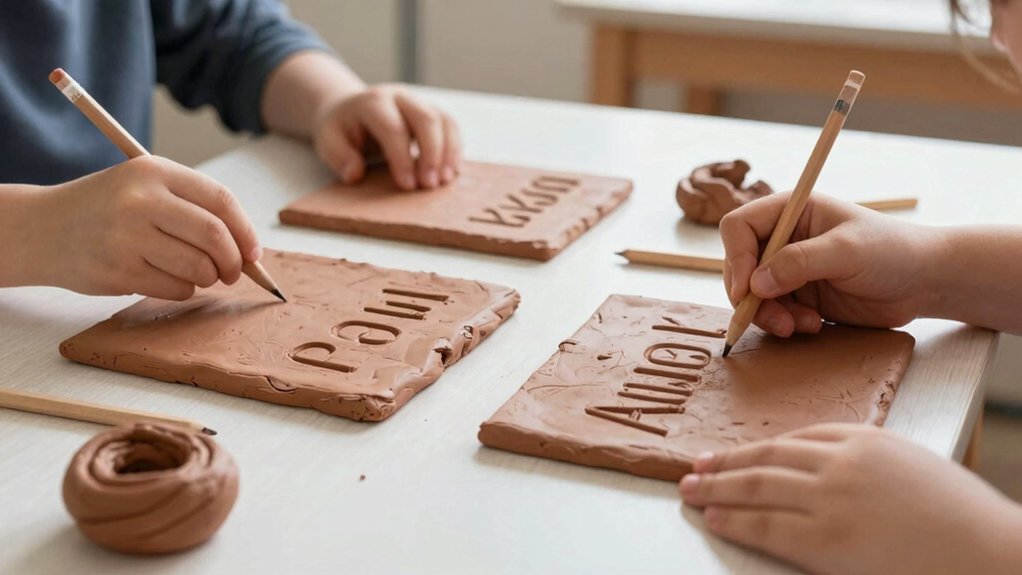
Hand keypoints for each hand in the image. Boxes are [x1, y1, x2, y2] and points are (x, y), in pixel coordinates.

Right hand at [36, 156, 260, 299]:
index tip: (253, 253)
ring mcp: (128, 236)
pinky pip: (177, 288)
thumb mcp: (145, 188)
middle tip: (233, 272)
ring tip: (197, 274)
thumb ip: (194, 208)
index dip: (245, 231)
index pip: (220, 200)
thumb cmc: (107, 210)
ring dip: (208, 278)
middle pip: (214, 236)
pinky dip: (184, 289)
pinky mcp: (118, 270)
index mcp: (154, 171)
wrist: (42, 229)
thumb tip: (249, 250)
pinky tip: (165, 278)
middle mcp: (141, 200)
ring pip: (199, 267)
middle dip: (234, 261)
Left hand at [312, 84, 461, 190]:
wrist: (349, 111)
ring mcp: (418, 102)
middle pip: (426, 118)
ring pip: (444, 120)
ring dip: (448, 151)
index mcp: (372, 102)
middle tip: (429, 185)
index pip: (393, 127)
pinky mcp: (431, 112)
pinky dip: (455, 148)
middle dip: (432, 153)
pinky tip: (451, 171)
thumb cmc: (341, 130)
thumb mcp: (328, 142)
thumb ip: (339, 157)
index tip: (407, 185)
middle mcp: (399, 97)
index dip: (402, 157)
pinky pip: (451, 126)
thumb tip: (355, 174)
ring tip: (445, 181)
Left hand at [679, 423, 1021, 574]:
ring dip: (718, 489)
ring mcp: (830, 500)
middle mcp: (840, 463)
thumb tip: (824, 474)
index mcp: (865, 440)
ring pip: (758, 487)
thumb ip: (866, 464)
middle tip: (695, 467)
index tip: (733, 452)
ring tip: (690, 490)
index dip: (757, 447)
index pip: (797, 438)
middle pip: (768, 457)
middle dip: (726, 463)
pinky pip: (767, 526)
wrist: (989, 552)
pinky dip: (735, 521)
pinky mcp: (826, 540)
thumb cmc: (961, 518)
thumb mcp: (911, 469)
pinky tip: (714, 518)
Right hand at [720, 193, 932, 336]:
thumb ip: (799, 263)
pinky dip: (783, 323)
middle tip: (774, 319)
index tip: (747, 289)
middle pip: (739, 265)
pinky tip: (813, 325)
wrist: (924, 282)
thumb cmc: (893, 252)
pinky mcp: (798, 296)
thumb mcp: (846, 251)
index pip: (739, 227)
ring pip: (751, 294)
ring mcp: (788, 269)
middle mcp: (783, 238)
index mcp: (791, 212)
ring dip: (768, 315)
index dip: (736, 256)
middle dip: (750, 296)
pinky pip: (771, 312)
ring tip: (800, 326)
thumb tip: (755, 284)